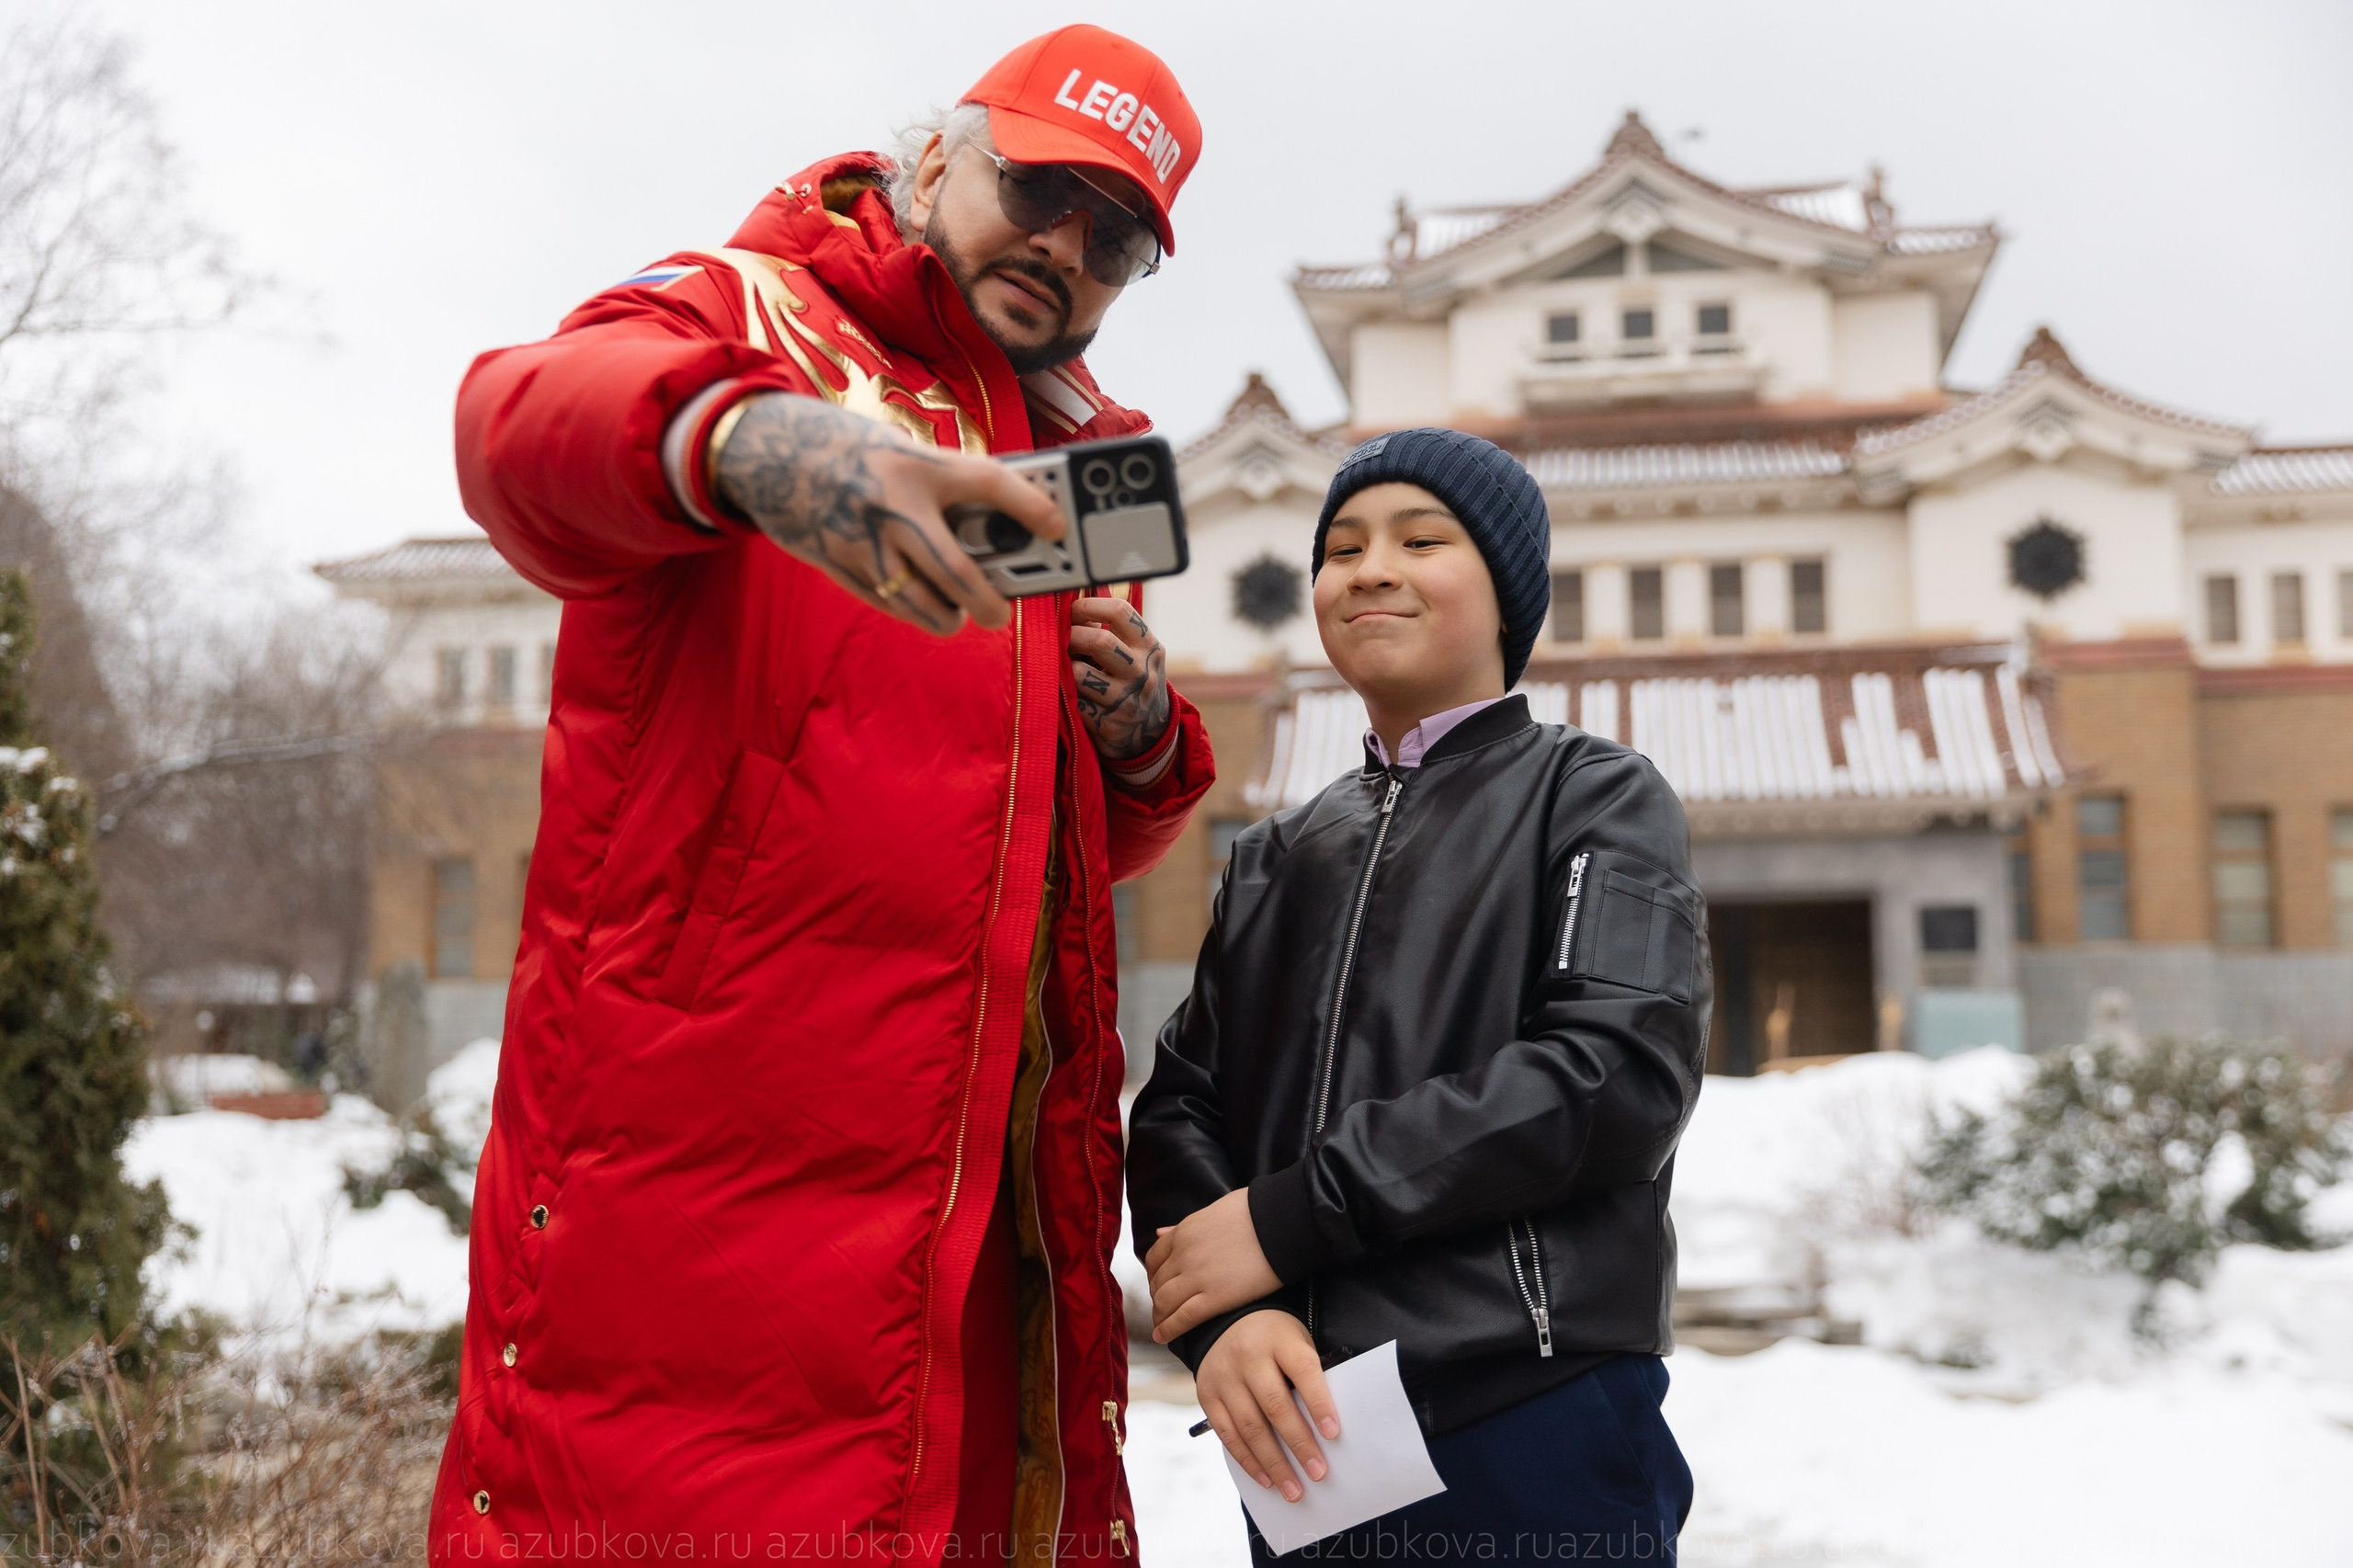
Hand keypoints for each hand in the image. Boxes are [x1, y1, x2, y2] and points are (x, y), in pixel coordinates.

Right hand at [715, 393, 1065, 636]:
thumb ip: (943, 488)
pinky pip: (890, 604)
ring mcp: (863, 541)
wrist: (768, 451)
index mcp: (917, 465)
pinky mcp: (839, 566)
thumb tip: (997, 530)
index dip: (1031, 504)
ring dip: (951, 616)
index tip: (1058, 525)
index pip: (988, 482)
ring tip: (962, 613)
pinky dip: (916, 612)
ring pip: (923, 603)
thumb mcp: (902, 453)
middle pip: (958, 572)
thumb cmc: (852, 451)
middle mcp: (893, 505)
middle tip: (999, 611)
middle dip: (989, 602)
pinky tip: (925, 607)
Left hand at [1069, 596, 1170, 761]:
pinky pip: (1073, 701)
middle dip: (1072, 635)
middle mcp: (1141, 673)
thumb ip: (1116, 632)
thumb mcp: (1139, 655)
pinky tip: (1068, 690)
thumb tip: (1073, 607)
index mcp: (1150, 647)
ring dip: (1065, 667)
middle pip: (1099, 640)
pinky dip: (1065, 693)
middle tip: (1061, 638)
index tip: (1072, 610)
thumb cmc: (1135, 682)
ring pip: (1079, 673)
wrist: (1150, 733)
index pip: (1120, 612)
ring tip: (1063, 665)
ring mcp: (1125, 701)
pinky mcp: (1108, 725)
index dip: (1089, 605)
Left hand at [1145, 1187, 1280, 1342]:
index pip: (1154, 1258)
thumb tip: (1160, 1231)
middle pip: (1157, 1283)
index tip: (1159, 1285)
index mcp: (1184, 1231)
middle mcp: (1183, 1254)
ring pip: (1164, 1302)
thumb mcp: (1213, 1211)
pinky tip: (1163, 1337)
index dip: (1153, 1276)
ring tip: (1162, 1326)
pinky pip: (1182, 1318)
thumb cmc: (1256, 1212)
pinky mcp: (1215, 1297)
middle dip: (1157, 1298)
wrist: (1282, 1221)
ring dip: (1160, 1316)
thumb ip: (1186, 1225)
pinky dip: (1168, 1329)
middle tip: (1163, 1309)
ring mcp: (1196, 1276)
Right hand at [1195, 1310, 1338, 1503]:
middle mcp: (1248, 1356)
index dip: (1319, 1403)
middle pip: (1275, 1405)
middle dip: (1299, 1444)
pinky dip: (1248, 1460)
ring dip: (1274, 1463)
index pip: (1303, 1370)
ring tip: (1293, 1489)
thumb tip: (1326, 1428)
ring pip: (1250, 1426)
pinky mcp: (1207, 1395)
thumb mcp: (1296, 1341)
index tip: (1333, 1434)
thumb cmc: (1274, 1339)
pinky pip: (1228, 1434)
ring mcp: (1224, 1377)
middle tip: (1318, 1472)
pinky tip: (1266, 1478)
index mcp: (1279, 1339)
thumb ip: (1309, 1376)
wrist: (1226, 1322)